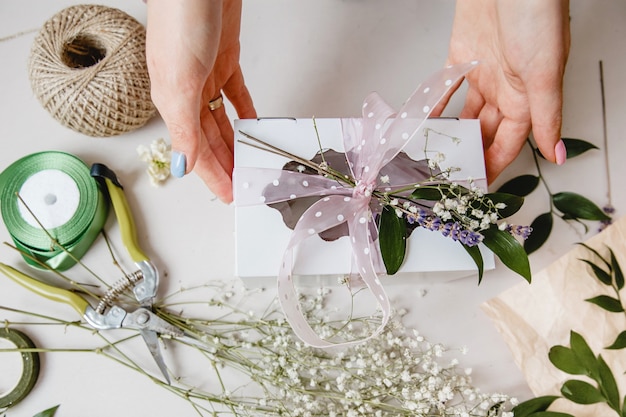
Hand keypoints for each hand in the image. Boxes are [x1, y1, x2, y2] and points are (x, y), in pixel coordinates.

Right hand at [146, 0, 255, 202]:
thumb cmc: (180, 20)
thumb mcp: (179, 82)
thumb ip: (183, 127)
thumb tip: (181, 164)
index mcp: (173, 101)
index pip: (195, 151)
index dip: (213, 175)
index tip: (228, 194)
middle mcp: (188, 92)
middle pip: (210, 140)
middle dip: (225, 165)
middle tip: (241, 185)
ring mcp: (206, 76)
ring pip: (222, 121)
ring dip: (235, 143)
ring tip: (248, 162)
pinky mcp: (224, 60)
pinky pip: (236, 94)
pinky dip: (244, 111)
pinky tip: (251, 124)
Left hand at [436, 0, 569, 181]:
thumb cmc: (536, 16)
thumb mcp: (544, 74)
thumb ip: (546, 116)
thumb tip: (555, 154)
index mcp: (528, 96)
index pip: (509, 142)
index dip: (494, 164)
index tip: (478, 185)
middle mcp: (506, 88)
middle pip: (485, 131)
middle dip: (470, 154)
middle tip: (449, 175)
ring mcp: (483, 72)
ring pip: (466, 113)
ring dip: (452, 133)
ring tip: (434, 154)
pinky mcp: (462, 56)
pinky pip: (447, 87)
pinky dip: (437, 104)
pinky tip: (426, 121)